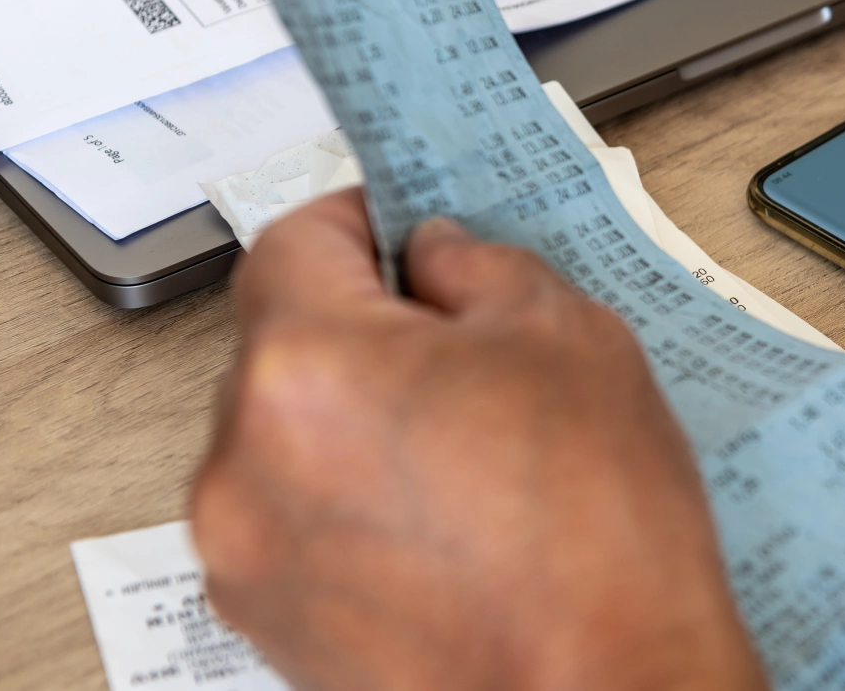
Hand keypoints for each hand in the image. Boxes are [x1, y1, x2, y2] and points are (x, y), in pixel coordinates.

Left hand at [190, 190, 764, 690]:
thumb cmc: (600, 545)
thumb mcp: (571, 337)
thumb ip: (480, 266)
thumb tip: (436, 257)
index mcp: (307, 365)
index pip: (296, 240)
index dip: (361, 221)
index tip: (399, 231)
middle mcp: (244, 461)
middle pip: (283, 343)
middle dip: (366, 332)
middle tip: (466, 353)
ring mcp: (245, 554)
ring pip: (285, 437)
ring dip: (355, 424)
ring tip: (470, 458)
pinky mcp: (266, 623)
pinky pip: (294, 522)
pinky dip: (352, 506)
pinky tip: (449, 523)